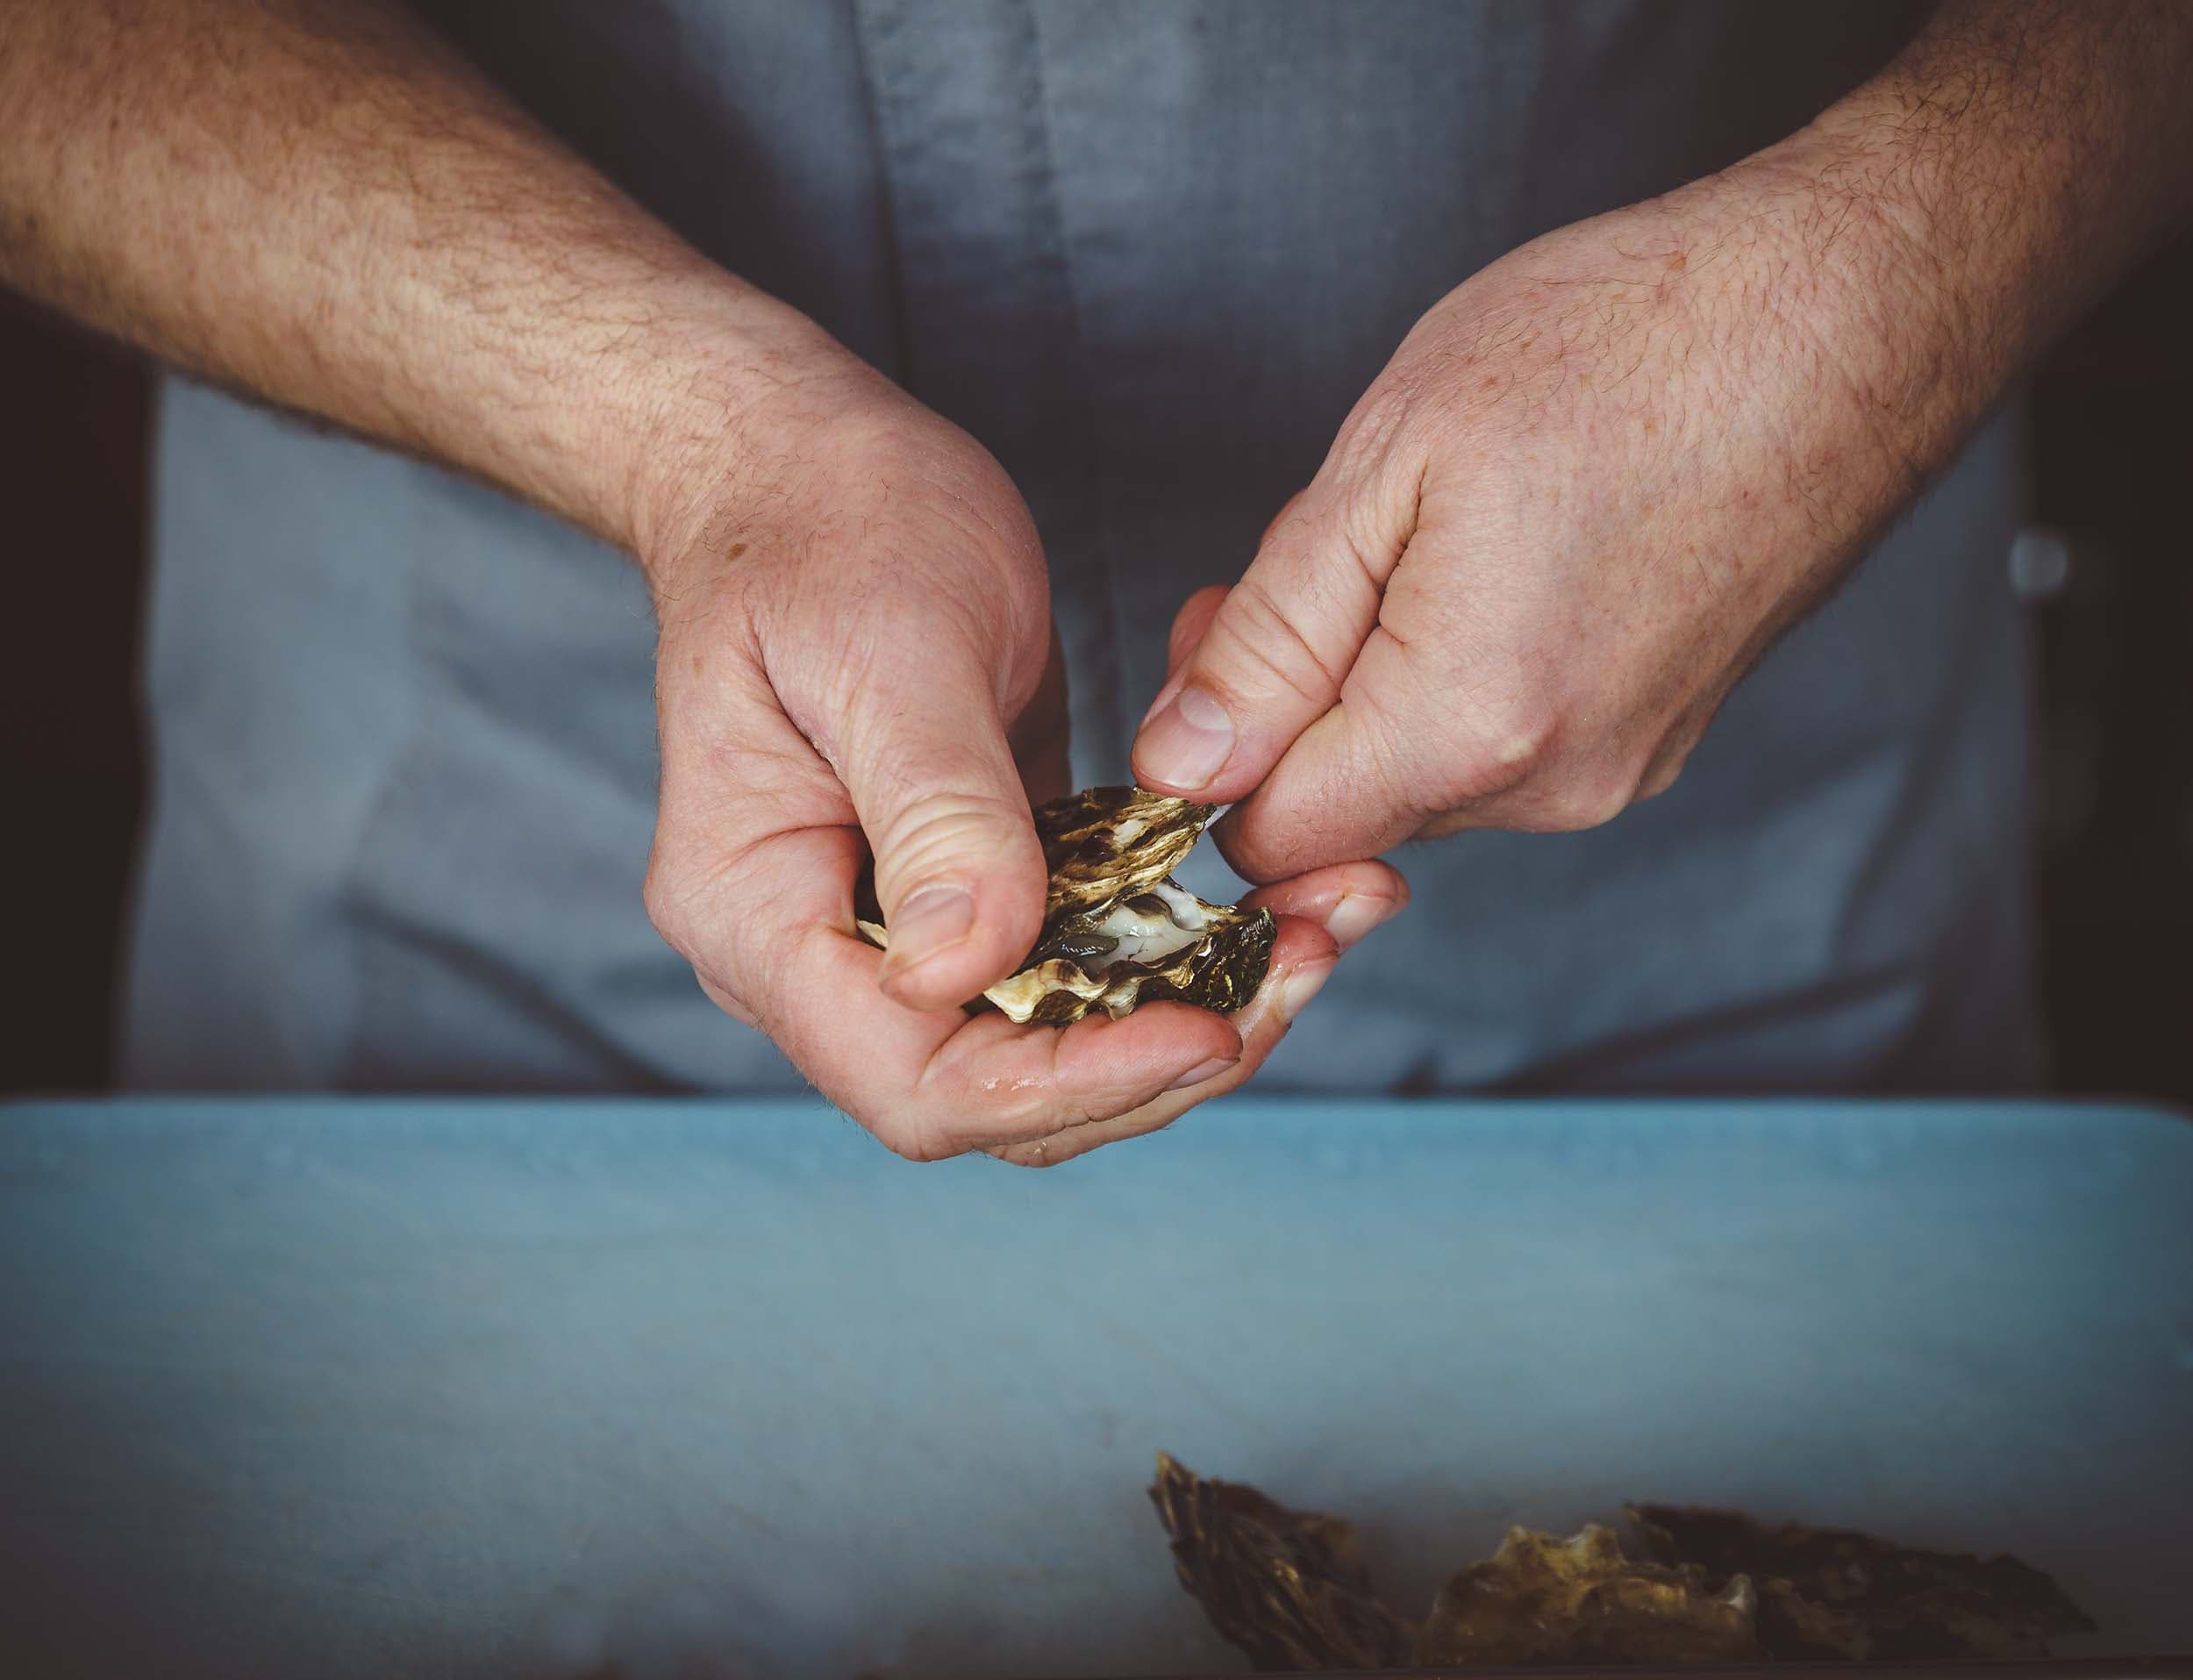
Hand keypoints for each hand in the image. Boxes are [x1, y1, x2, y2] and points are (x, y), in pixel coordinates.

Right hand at [640, 353, 1401, 1161]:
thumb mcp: (890, 653)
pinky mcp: (979, 880)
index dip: (1070, 1081)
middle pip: (1000, 1088)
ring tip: (1319, 929)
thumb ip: (935, 813)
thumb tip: (970, 969)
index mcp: (760, 917)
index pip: (918, 1077)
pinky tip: (1278, 898)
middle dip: (1157, 1057)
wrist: (800, 461)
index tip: (1207, 1027)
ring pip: (1058, 1037)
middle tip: (1302, 967)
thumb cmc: (821, 528)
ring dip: (1192, 1006)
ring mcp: (903, 923)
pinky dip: (1178, 946)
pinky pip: (1081, 958)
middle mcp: (824, 950)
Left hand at [1132, 158, 1953, 879]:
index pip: (1273, 840)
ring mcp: (1621, 766)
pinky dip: (1463, 672)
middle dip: (1297, 697)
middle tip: (1309, 549)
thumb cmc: (1630, 348)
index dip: (1213, 757)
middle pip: (1350, 805)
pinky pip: (1509, 741)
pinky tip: (1498, 555)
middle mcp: (1554, 783)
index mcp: (1469, 726)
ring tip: (1427, 530)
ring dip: (1382, 676)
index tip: (1216, 645)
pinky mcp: (1659, 735)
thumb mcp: (1388, 464)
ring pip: (1428, 771)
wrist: (1845, 314)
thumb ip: (1270, 639)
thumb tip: (1183, 764)